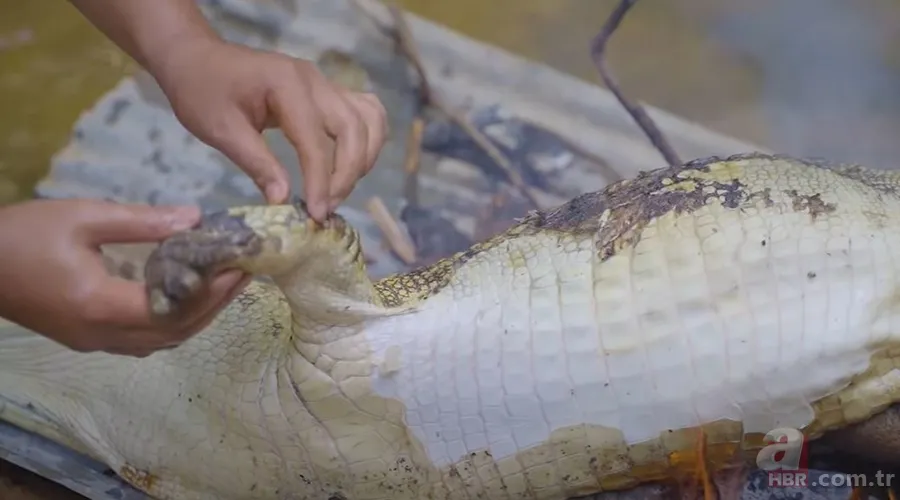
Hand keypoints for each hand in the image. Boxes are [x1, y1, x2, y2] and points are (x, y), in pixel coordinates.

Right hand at [0, 199, 249, 356]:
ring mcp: (94, 343)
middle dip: (215, 304)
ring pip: (162, 342)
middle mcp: (101, 334)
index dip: (212, 290)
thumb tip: (196, 218)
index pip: (173, 307)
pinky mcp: (87, 340)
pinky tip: (189, 301)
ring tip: (226, 286)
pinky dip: (175, 324)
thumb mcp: (83, 217)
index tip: (240, 265)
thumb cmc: (24, 235)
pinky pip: (144, 342)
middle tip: (244, 274)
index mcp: (100, 305)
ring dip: (199, 317)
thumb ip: (142, 221)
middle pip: (175, 331)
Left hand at [154, 38, 387, 220]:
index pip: (315, 139)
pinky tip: (354, 164)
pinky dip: (369, 139)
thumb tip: (283, 201)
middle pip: (352, 128)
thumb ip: (256, 163)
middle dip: (346, 174)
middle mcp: (314, 80)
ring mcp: (325, 84)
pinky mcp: (328, 92)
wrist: (197, 58)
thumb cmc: (202, 91)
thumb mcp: (220, 130)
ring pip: (368, 120)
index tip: (316, 214)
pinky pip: (366, 112)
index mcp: (286, 84)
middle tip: (326, 208)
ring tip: (339, 190)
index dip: (320, 180)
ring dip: (364, 158)